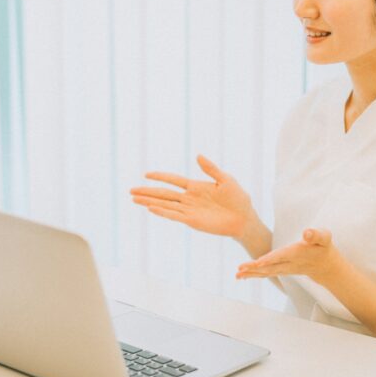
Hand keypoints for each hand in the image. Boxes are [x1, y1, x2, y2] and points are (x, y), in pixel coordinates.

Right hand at [130, 155, 257, 237]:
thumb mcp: (225, 179)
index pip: (173, 180)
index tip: (146, 174)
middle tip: (131, 191)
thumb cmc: (238, 198)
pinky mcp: (192, 221)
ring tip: (134, 199)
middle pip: (163, 193)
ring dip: (149, 201)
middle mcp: (189, 198)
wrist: (244, 219)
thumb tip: (197, 155)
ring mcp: (189, 210)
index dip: (160, 176)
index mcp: (195, 186)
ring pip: (165, 204)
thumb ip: (210, 169)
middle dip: (147, 191)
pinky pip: (174, 215)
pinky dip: (162, 212)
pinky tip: (151, 208)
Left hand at [235, 228, 345, 287]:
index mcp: (297, 253)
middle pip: (270, 267)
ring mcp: (284, 269)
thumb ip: (316, 235)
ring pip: (266, 272)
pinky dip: (254, 275)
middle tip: (240, 269)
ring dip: (251, 273)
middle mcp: (289, 263)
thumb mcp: (324, 237)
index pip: (282, 256)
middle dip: (254, 268)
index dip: (270, 259)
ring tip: (236, 274)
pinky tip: (242, 276)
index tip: (258, 263)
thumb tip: (306, 232)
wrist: (326, 266)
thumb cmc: (324, 247)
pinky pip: (266, 274)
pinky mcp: (281, 270)